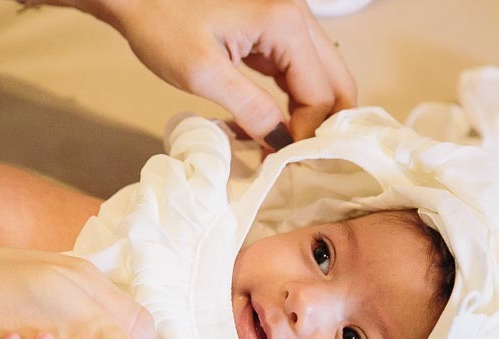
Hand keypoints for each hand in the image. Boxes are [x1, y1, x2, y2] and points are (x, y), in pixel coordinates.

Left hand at [68, 0, 356, 145]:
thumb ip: (250, 109)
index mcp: (286, 24)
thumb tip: (283, 144)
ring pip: (321, 77)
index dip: (305, 133)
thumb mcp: (204, 74)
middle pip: (335, 82)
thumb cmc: (163, 26)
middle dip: (320, 124)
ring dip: (306, 115)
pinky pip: (297, 71)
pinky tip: (268, 125)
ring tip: (280, 147)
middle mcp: (297, 17)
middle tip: (295, 160)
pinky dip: (291, 101)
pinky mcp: (272, 32)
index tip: (278, 161)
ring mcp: (287, 22)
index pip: (320, 93)